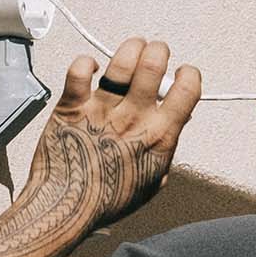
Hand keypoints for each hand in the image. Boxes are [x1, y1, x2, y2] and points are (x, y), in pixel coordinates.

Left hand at [23, 36, 202, 231]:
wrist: (66, 208)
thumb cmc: (107, 201)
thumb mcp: (153, 182)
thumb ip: (165, 151)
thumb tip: (174, 127)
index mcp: (159, 136)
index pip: (187, 90)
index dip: (188, 75)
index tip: (182, 74)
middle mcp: (133, 118)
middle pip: (154, 63)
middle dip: (158, 51)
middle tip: (154, 53)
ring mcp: (102, 109)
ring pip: (122, 60)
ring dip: (130, 47)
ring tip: (131, 49)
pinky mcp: (72, 106)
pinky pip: (80, 69)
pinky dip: (86, 62)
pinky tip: (91, 67)